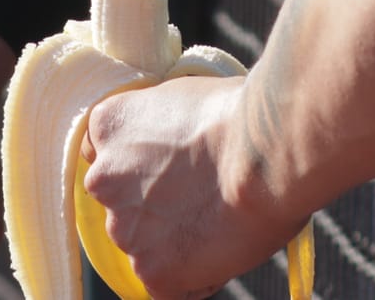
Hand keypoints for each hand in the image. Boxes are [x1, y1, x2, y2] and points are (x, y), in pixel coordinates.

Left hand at [84, 77, 293, 299]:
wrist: (270, 152)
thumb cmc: (245, 114)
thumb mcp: (188, 94)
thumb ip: (161, 122)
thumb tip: (172, 143)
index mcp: (112, 126)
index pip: (106, 150)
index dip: (142, 160)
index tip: (172, 161)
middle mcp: (104, 180)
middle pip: (125, 201)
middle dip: (158, 203)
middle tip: (206, 192)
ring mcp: (126, 231)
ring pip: (149, 243)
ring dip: (178, 238)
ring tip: (225, 216)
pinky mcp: (154, 273)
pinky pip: (172, 283)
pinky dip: (197, 274)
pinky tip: (228, 244)